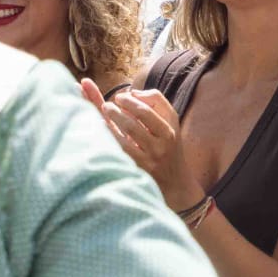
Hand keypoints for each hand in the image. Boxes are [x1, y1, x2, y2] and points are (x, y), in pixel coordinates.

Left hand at [79, 79, 199, 209]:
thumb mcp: (169, 125)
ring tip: (104, 111)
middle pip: (141, 115)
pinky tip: (101, 127)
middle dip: (122, 106)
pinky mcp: (140, 168)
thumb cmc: (167, 148)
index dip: (132, 99)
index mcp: (169, 129)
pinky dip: (111, 134)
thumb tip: (133, 93)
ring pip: (130, 130)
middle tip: (108, 105)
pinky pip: (122, 147)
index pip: (152, 106)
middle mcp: (163, 142)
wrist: (176, 183)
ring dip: (114, 117)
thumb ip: (155, 105)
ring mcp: (152, 156)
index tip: (120, 97)